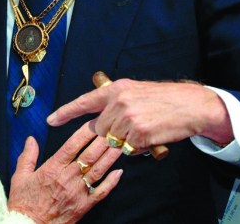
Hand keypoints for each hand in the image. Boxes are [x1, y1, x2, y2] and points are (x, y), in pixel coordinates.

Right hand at [8, 122, 122, 222]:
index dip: (85, 132)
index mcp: (53, 168)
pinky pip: (101, 192)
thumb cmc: (24, 203)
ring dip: (110, 157)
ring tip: (119, 144)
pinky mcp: (84, 206)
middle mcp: (67, 178)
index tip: (94, 122)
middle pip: (89, 155)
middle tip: (112, 128)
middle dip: (102, 140)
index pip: (72, 145)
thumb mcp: (20, 177)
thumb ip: (27, 156)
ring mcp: (78, 192)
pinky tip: (120, 172)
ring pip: (98, 170)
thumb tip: (31, 139)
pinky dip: (111, 182)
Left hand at [47, 79, 233, 150]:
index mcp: (116, 89)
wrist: (189, 105)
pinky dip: (137, 148)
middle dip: (110, 134)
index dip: (65, 112)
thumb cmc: (164, 99)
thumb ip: (117, 101)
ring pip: (114, 141)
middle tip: (131, 129)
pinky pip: (129, 150)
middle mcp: (118, 101)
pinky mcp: (138, 133)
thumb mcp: (136, 91)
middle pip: (100, 129)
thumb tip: (101, 117)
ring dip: (125, 142)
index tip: (50, 120)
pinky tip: (150, 137)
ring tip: (144, 130)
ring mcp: (127, 118)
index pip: (84, 102)